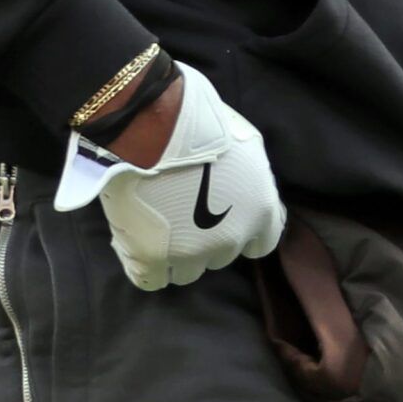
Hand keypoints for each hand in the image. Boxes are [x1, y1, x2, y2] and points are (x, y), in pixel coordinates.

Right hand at [53, 60, 285, 288]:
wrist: (155, 124)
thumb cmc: (203, 122)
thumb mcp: (247, 143)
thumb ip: (251, 178)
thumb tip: (244, 193)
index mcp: (260, 210)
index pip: (261, 243)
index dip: (244, 232)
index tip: (227, 218)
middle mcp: (231, 239)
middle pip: (221, 255)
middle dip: (208, 238)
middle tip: (186, 210)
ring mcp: (191, 253)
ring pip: (187, 271)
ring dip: (177, 253)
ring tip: (160, 223)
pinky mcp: (151, 259)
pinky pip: (152, 280)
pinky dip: (148, 266)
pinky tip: (141, 244)